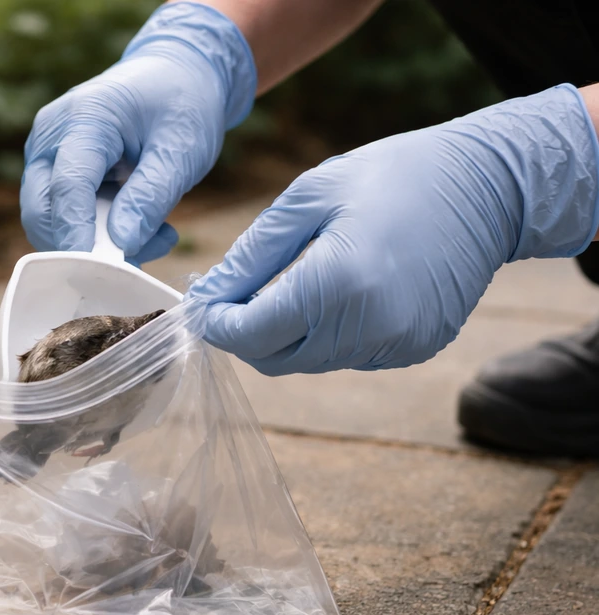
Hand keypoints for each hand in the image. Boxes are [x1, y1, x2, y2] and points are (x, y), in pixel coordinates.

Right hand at [21, 2, 255, 264]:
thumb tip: (122, 244)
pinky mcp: (51, 173)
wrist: (173, 76)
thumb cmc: (180, 105)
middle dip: (80, 247)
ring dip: (95, 244)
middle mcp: (50, 137)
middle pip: (41, 210)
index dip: (79, 233)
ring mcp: (45, 155)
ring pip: (49, 222)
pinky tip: (140, 226)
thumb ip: (151, 196)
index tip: (100, 270)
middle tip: (137, 262)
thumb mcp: (182, 149)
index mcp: (84, 118)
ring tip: (155, 234)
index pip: (67, 186)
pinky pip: (62, 218)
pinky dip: (97, 235)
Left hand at [188, 84, 598, 374]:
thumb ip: (252, 255)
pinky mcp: (414, 349)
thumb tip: (209, 296)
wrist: (489, 186)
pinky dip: (327, 335)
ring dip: (285, 334)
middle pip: (273, 359)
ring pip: (308, 362)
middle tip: (233, 294)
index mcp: (336, 285)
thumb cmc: (392, 176)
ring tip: (290, 283)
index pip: (249, 334)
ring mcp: (396, 345)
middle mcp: (367, 328)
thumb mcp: (309, 197)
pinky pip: (347, 356)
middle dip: (244, 332)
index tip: (201, 303)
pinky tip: (339, 291)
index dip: (215, 324)